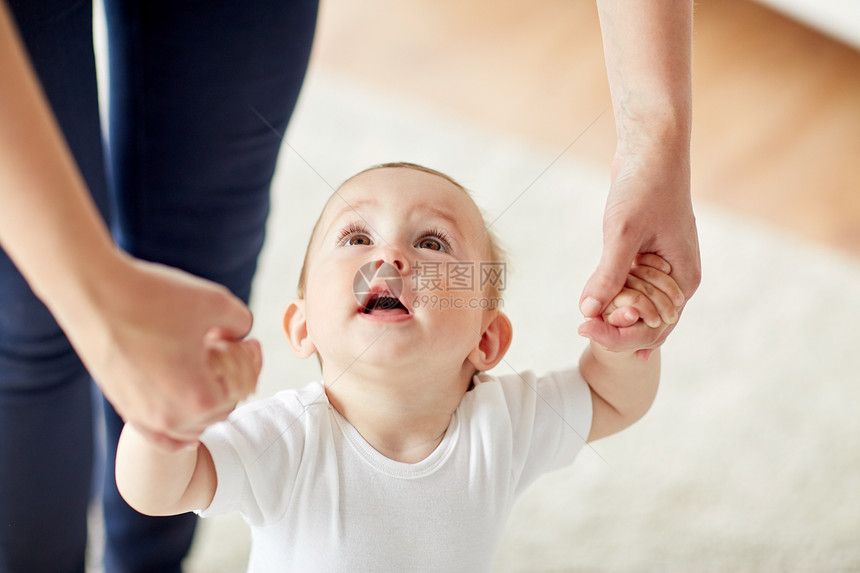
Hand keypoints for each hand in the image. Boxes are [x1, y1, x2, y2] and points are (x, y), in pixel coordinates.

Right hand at [60, 255, 262, 450]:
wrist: (94, 293)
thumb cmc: (156, 297)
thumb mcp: (216, 303)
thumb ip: (241, 322)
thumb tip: (242, 334)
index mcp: (198, 398)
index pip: (240, 391)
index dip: (249, 363)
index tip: (247, 341)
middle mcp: (170, 417)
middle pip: (218, 411)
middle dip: (228, 383)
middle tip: (227, 352)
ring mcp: (143, 416)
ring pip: (189, 427)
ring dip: (203, 404)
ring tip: (204, 371)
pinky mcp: (122, 406)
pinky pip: (158, 435)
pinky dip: (176, 429)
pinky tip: (184, 414)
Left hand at [579, 151, 700, 350]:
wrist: (651, 151)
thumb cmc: (644, 187)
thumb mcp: (622, 233)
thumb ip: (608, 274)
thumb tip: (588, 311)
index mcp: (683, 279)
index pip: (655, 327)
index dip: (621, 335)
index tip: (585, 327)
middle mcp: (678, 279)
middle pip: (647, 321)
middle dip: (616, 326)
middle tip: (582, 327)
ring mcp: (665, 268)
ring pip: (637, 304)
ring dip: (614, 311)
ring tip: (586, 319)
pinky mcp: (649, 256)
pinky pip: (632, 286)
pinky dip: (614, 293)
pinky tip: (593, 301)